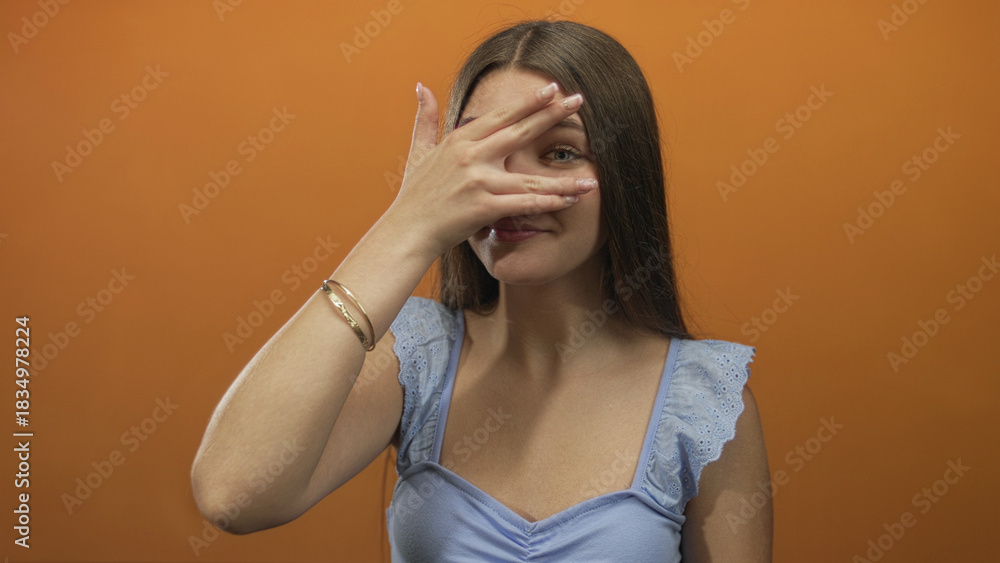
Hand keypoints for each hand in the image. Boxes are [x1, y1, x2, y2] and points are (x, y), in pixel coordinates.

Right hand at [385, 81, 596, 257]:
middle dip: (552, 115)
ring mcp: (478, 181)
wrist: (406, 232)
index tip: (553, 88)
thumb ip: (425, 119)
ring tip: (591, 177)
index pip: (501, 115)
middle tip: (579, 101)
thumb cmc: (414, 197)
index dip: (529, 101)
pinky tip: (571, 200)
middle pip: (521, 132)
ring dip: (563, 178)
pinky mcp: (483, 207)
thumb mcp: (417, 152)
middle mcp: (471, 156)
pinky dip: (550, 203)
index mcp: (460, 140)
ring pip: (531, 178)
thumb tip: (422, 87)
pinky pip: (524, 205)